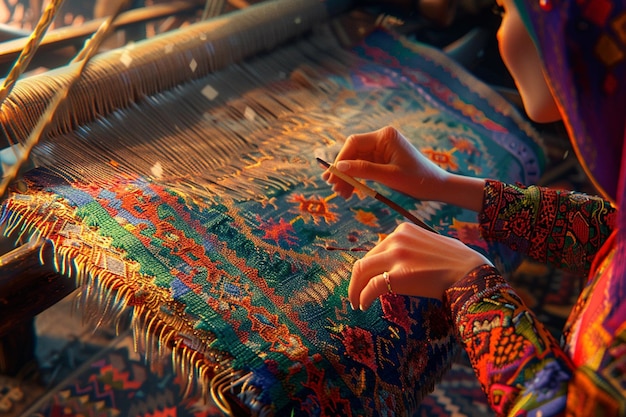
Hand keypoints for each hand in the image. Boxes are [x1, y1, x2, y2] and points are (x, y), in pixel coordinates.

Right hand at [323, 126, 485, 211]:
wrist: (436, 187)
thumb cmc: (418, 180)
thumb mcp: (390, 176)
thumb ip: (364, 170)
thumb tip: (339, 168)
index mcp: (385, 136)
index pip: (354, 143)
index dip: (340, 159)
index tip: (333, 176)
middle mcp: (382, 139)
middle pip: (353, 152)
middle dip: (342, 170)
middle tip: (333, 188)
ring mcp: (382, 149)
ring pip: (356, 161)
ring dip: (347, 177)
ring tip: (341, 193)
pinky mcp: (382, 159)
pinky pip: (363, 167)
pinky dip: (356, 178)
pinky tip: (350, 191)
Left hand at [348, 222, 491, 309]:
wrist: (471, 272)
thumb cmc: (457, 261)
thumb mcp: (430, 242)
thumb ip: (411, 246)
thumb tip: (397, 259)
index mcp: (403, 230)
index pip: (376, 250)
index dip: (368, 268)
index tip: (365, 281)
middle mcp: (396, 239)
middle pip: (365, 260)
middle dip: (357, 280)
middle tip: (355, 295)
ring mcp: (397, 256)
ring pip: (362, 271)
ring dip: (355, 289)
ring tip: (356, 302)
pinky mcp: (399, 275)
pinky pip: (371, 287)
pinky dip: (363, 297)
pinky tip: (364, 306)